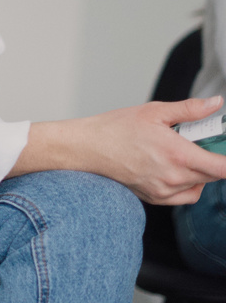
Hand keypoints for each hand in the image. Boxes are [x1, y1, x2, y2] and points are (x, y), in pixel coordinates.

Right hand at [8, 95, 225, 205]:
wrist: (90, 148)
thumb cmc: (117, 128)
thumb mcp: (155, 111)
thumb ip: (190, 109)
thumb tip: (215, 104)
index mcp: (177, 154)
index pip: (221, 167)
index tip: (224, 152)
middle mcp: (173, 177)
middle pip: (213, 175)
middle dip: (213, 159)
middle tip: (199, 140)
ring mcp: (164, 191)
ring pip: (200, 186)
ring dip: (201, 172)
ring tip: (183, 153)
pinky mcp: (156, 198)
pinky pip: (185, 196)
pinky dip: (188, 184)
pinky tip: (175, 168)